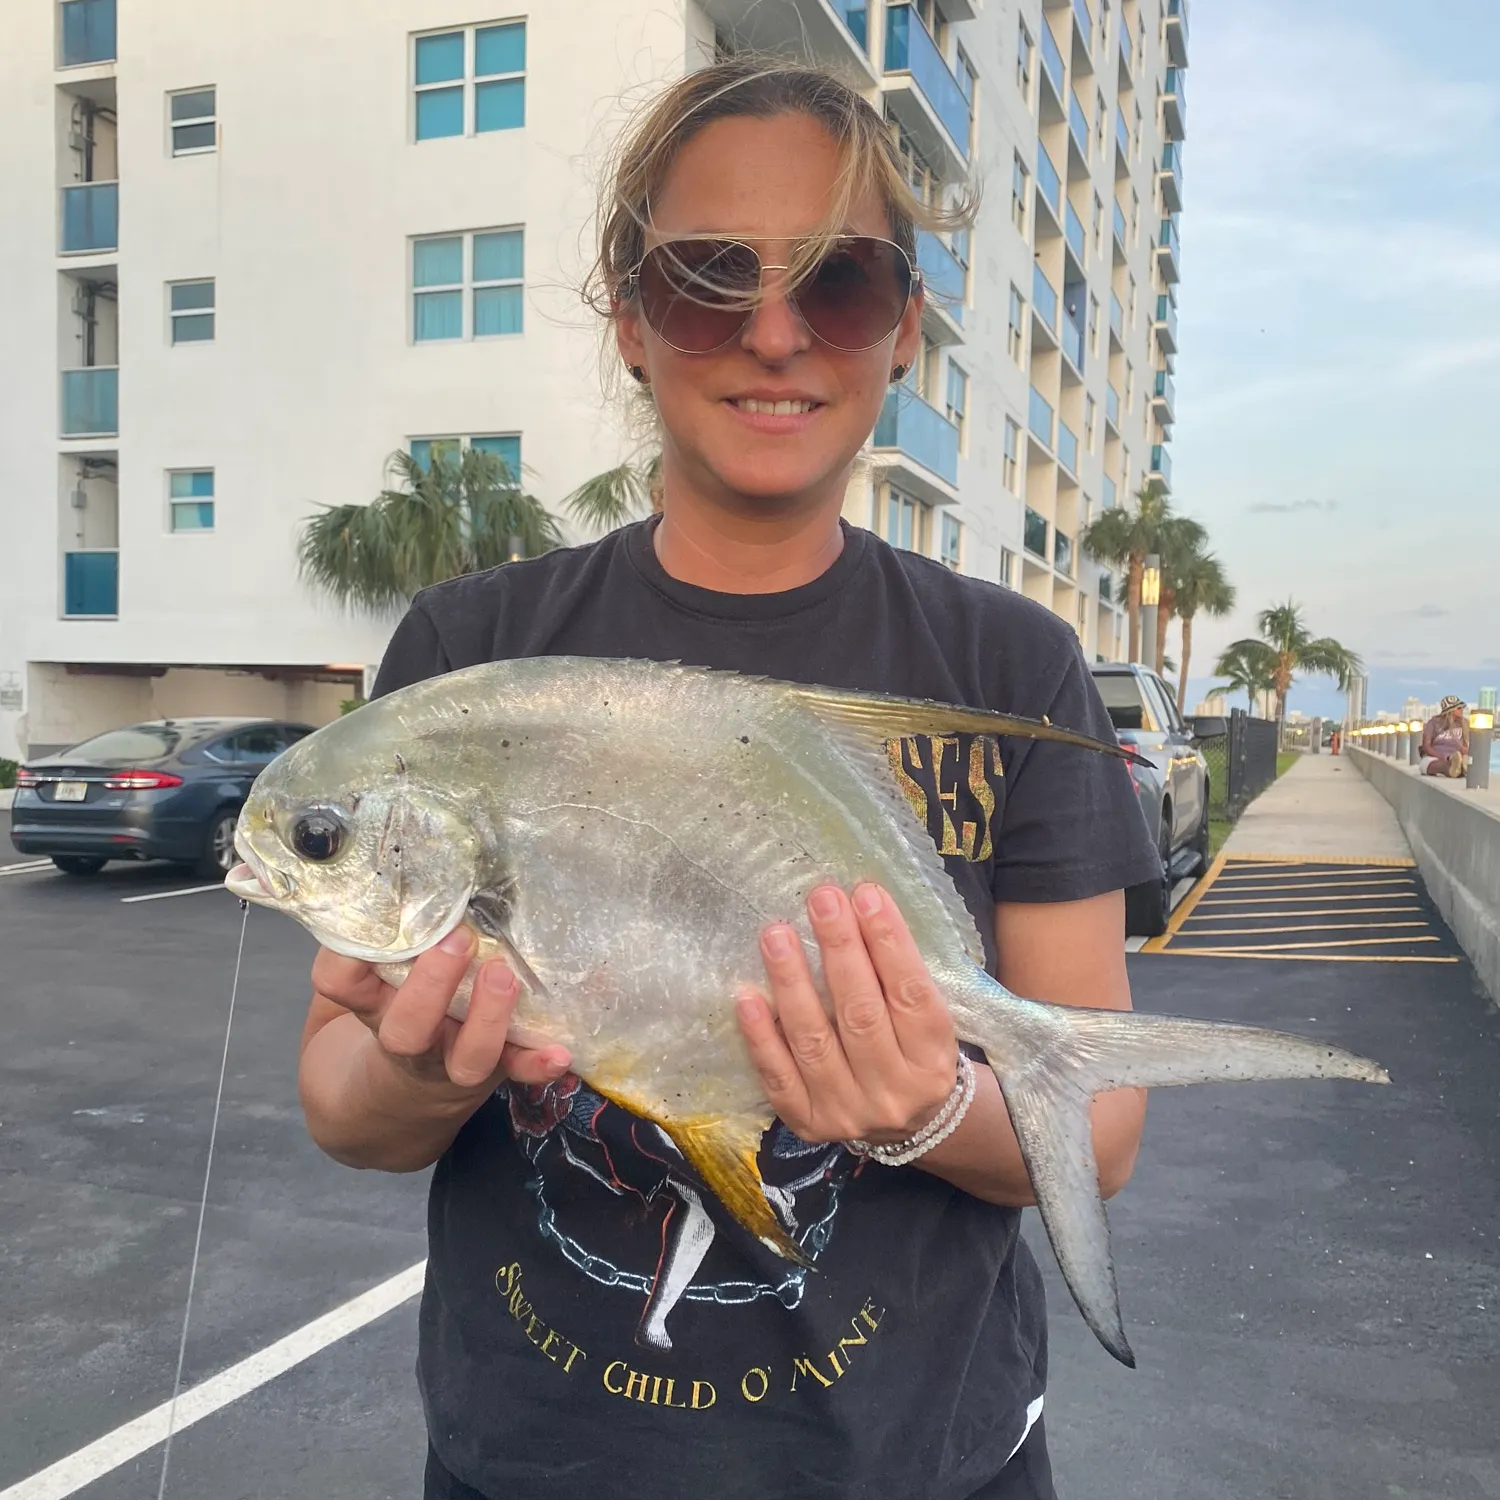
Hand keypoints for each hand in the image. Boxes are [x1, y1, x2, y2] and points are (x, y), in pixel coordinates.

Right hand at [311, 927, 570, 1096]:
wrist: (395, 1104)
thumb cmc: (387, 1014)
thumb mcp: (361, 983)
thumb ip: (364, 941)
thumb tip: (380, 881)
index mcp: (373, 1009)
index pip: (342, 984)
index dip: (348, 960)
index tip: (374, 925)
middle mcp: (412, 1040)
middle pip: (407, 1028)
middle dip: (431, 984)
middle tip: (457, 937)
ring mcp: (455, 1059)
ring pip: (467, 1055)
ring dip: (488, 1017)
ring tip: (504, 974)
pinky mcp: (495, 1070)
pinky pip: (517, 1072)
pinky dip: (537, 1064)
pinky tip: (559, 1053)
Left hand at [735, 883, 959, 1146]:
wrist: (907, 1129)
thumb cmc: (912, 1052)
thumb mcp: (925, 1020)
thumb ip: (897, 975)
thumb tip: (857, 905)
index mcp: (934, 1059)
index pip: (910, 993)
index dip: (888, 941)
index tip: (865, 894)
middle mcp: (895, 1090)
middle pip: (861, 1014)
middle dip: (839, 949)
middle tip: (821, 899)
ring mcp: (850, 1111)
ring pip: (815, 1042)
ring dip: (792, 983)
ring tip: (776, 934)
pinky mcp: (810, 1124)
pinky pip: (779, 1077)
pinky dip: (762, 1037)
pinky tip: (748, 997)